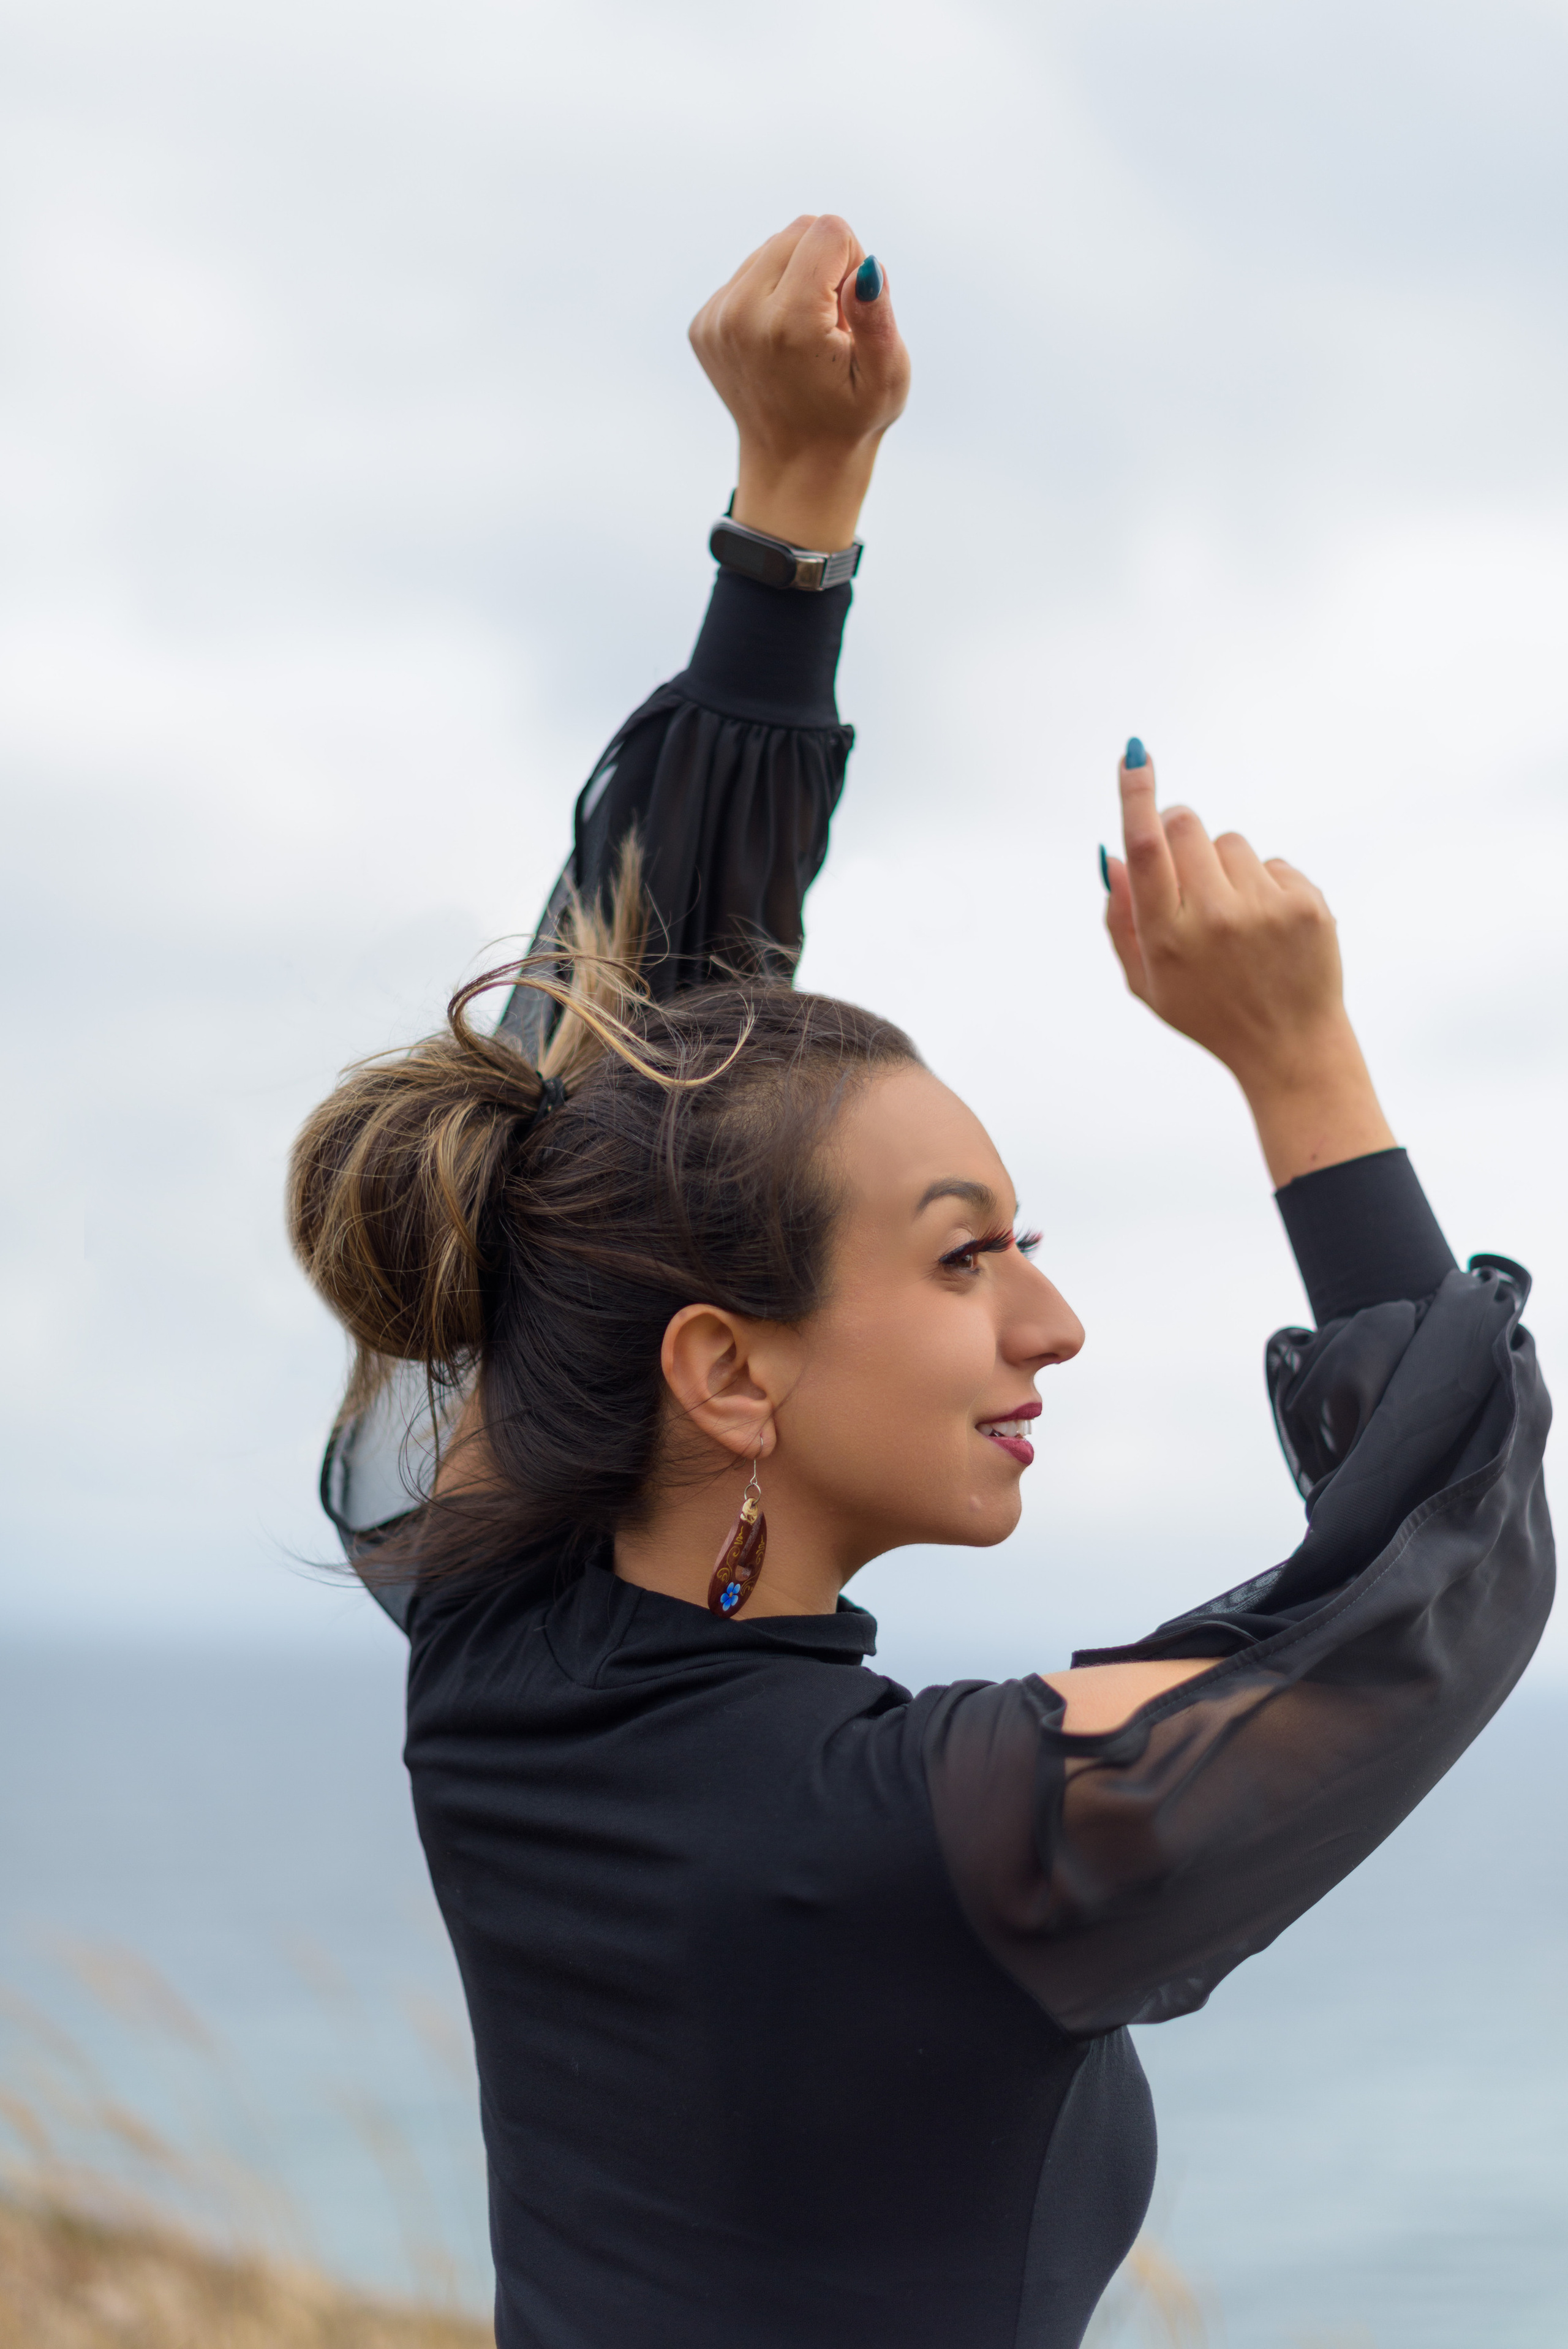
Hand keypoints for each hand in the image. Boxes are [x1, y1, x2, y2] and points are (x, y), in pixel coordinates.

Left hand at [689, 214, 909, 550]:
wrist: (794, 468)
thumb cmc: (850, 421)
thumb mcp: (886, 377)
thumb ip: (879, 318)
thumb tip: (866, 267)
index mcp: (790, 322)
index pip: (827, 230)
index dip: (852, 262)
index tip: (849, 311)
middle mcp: (742, 314)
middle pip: (796, 231)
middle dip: (824, 266)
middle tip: (829, 326)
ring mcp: (715, 320)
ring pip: (769, 249)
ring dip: (796, 280)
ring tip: (804, 337)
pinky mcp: (702, 324)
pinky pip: (745, 275)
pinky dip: (769, 296)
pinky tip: (780, 343)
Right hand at [1103, 747, 1394, 1185]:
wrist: (1289, 1046)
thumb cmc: (1207, 1012)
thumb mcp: (1146, 982)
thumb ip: (1121, 920)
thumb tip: (1111, 855)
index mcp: (1166, 938)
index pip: (1147, 849)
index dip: (1137, 796)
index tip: (1135, 755)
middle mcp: (1214, 919)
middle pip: (1188, 826)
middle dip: (1180, 832)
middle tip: (1187, 869)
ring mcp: (1264, 910)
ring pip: (1231, 842)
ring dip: (1226, 868)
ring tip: (1236, 919)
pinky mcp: (1306, 906)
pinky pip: (1272, 863)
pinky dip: (1265, 886)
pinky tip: (1268, 928)